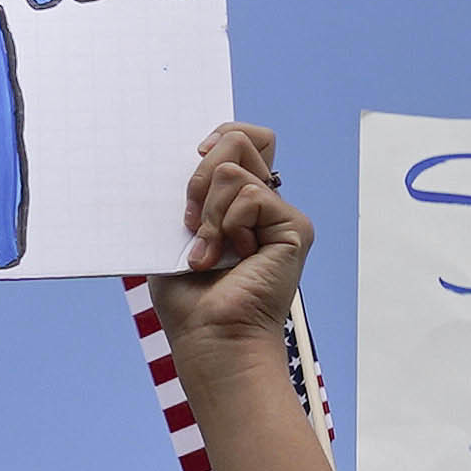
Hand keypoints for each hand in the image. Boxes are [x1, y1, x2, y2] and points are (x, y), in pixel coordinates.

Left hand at [150, 122, 310, 340]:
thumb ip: (191, 191)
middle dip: (199, 176)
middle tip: (192, 222)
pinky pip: (250, 195)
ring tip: (209, 252)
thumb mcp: (177, 233)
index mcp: (238, 201)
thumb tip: (196, 153)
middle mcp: (263, 203)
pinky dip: (228, 225)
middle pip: (240, 138)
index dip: (220, 135)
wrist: (210, 334)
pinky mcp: (294, 227)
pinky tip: (235, 257)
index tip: (195, 156)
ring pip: (233, 169)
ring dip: (209, 214)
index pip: (243, 138)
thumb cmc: (189, 297)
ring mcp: (280, 214)